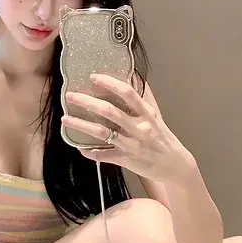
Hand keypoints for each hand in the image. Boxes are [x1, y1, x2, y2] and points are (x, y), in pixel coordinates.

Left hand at [62, 74, 189, 181]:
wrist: (175, 166)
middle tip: (70, 96)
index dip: (110, 83)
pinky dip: (91, 152)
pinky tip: (80, 148)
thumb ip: (144, 99)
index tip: (93, 77)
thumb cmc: (163, 138)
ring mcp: (133, 145)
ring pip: (103, 133)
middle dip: (87, 102)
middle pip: (110, 111)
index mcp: (147, 114)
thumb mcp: (156, 116)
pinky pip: (104, 156)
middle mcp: (140, 128)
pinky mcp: (128, 160)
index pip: (128, 93)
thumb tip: (134, 77)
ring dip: (82, 126)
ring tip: (65, 119)